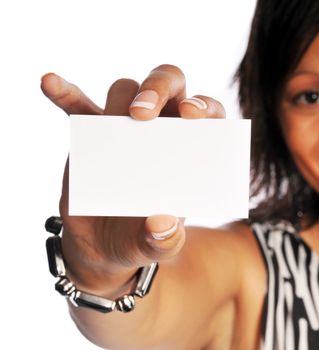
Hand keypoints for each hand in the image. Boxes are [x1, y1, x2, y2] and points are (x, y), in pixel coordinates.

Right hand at [41, 65, 225, 294]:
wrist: (105, 246)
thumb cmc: (143, 239)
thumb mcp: (157, 247)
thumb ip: (164, 240)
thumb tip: (162, 224)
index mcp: (190, 149)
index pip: (208, 113)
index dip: (204, 106)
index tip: (192, 114)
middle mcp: (162, 129)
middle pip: (169, 86)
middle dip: (159, 89)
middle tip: (143, 114)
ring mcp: (125, 129)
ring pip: (127, 89)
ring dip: (124, 94)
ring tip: (123, 116)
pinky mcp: (91, 134)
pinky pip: (77, 106)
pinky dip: (64, 92)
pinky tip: (49, 82)